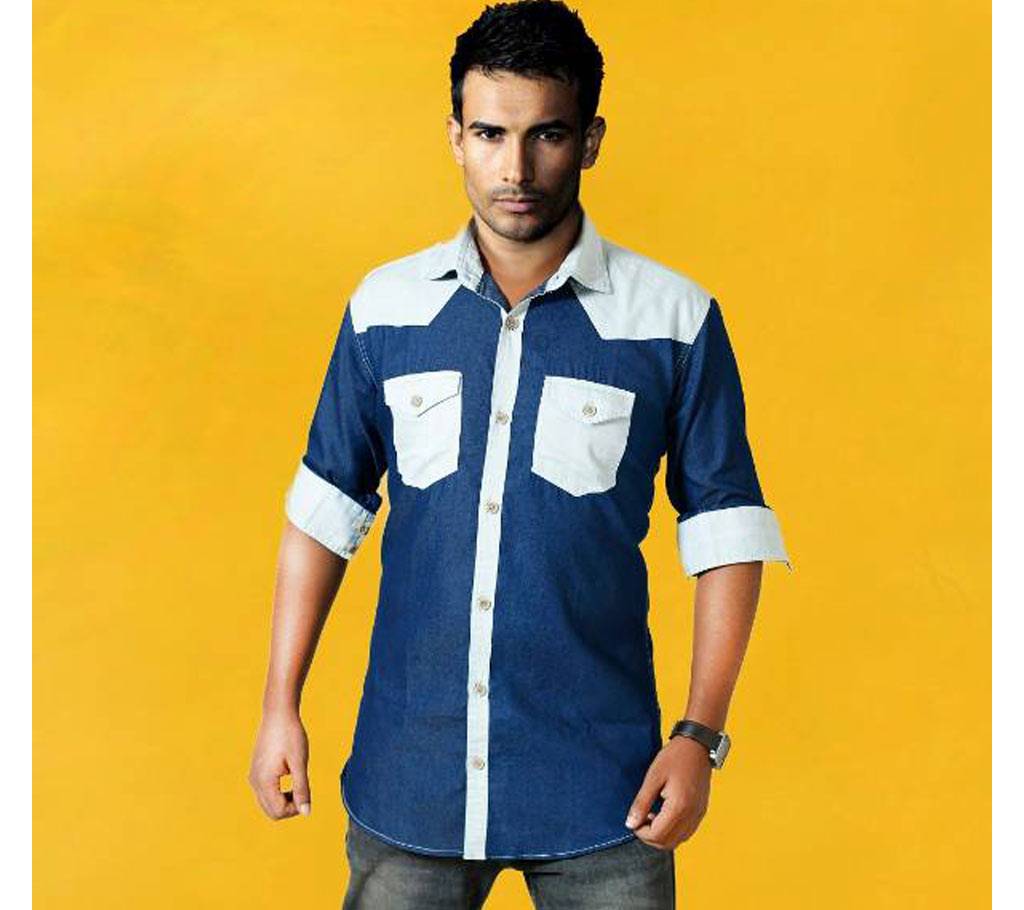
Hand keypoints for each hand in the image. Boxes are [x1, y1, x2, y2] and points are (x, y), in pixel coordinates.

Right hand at [248, 710, 311, 819]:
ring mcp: (253, 775)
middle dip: (289, 806)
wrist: (278, 713)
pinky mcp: (256, 769)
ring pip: (267, 802)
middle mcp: (255, 781)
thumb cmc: (291, 735)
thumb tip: (306, 812)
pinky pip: (265, 791)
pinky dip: (278, 791)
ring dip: (284, 799)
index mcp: (264, 781)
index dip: (296, 808)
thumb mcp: (300, 762)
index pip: (278, 811)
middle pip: (271, 811)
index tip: (307, 791)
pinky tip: (289, 773)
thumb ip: (302, 788)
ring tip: (297, 779)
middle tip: (303, 787)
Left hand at [624, 735, 711, 849]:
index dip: (641, 833)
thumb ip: (641, 803)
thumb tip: (630, 824)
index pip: (658, 835)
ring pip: (678, 840)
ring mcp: (699, 814)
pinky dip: (673, 830)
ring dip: (662, 835)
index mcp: (679, 807)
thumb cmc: (674, 757)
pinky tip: (664, 813)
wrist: (697, 745)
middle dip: (650, 837)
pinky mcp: (701, 811)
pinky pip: (686, 832)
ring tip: (652, 815)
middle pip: (668, 843)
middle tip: (640, 819)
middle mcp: (692, 815)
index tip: (633, 821)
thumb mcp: (653, 777)